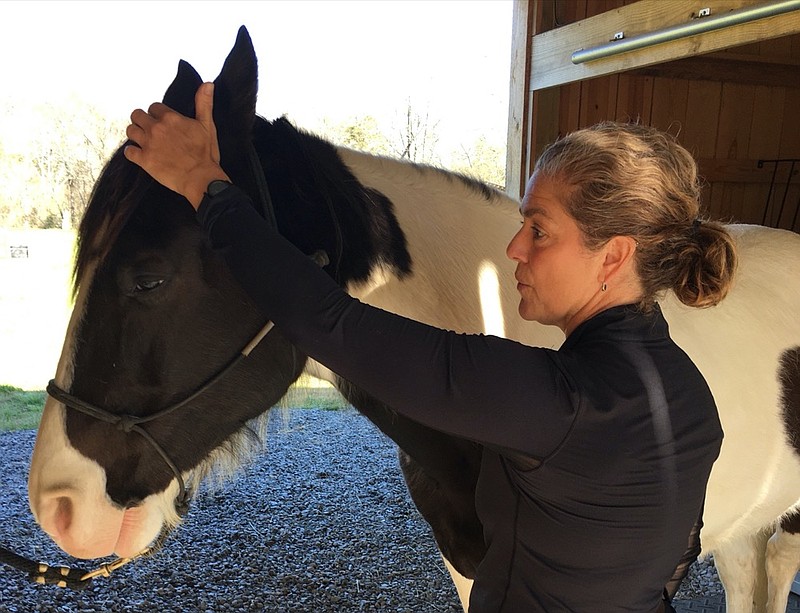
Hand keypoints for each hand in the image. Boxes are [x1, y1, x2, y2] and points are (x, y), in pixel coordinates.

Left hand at [124, 82, 229, 208]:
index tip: (162, 121)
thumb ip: (204, 103)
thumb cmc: (206, 154)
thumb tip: (208, 84)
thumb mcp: (207, 125)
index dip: (157, 113)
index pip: (154, 107)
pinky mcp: (144, 160)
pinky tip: (139, 154)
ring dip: (135, 134)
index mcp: (170, 118)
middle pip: (137, 115)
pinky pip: (128, 152)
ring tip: (144, 140)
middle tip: (150, 129)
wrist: (201, 178)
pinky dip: (132, 152)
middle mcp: (156, 128)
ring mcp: (148, 144)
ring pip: (130, 131)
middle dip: (142, 120)